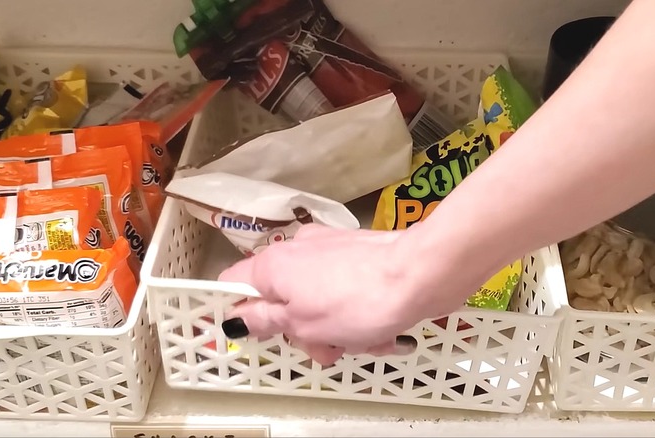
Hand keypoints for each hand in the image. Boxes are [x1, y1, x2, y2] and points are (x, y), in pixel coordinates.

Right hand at [218, 224, 462, 364]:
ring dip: (337, 331)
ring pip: (317, 303)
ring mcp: (330, 252)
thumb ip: (265, 321)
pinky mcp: (360, 258)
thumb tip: (236, 318)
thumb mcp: (303, 324)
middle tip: (328, 348)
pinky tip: (382, 332)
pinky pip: (346, 294)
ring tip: (365, 341)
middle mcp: (297, 251)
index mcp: (273, 265)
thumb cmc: (359, 302)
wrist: (421, 274)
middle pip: (282, 301)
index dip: (242, 314)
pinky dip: (359, 316)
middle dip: (305, 333)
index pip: (233, 286)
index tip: (259, 335)